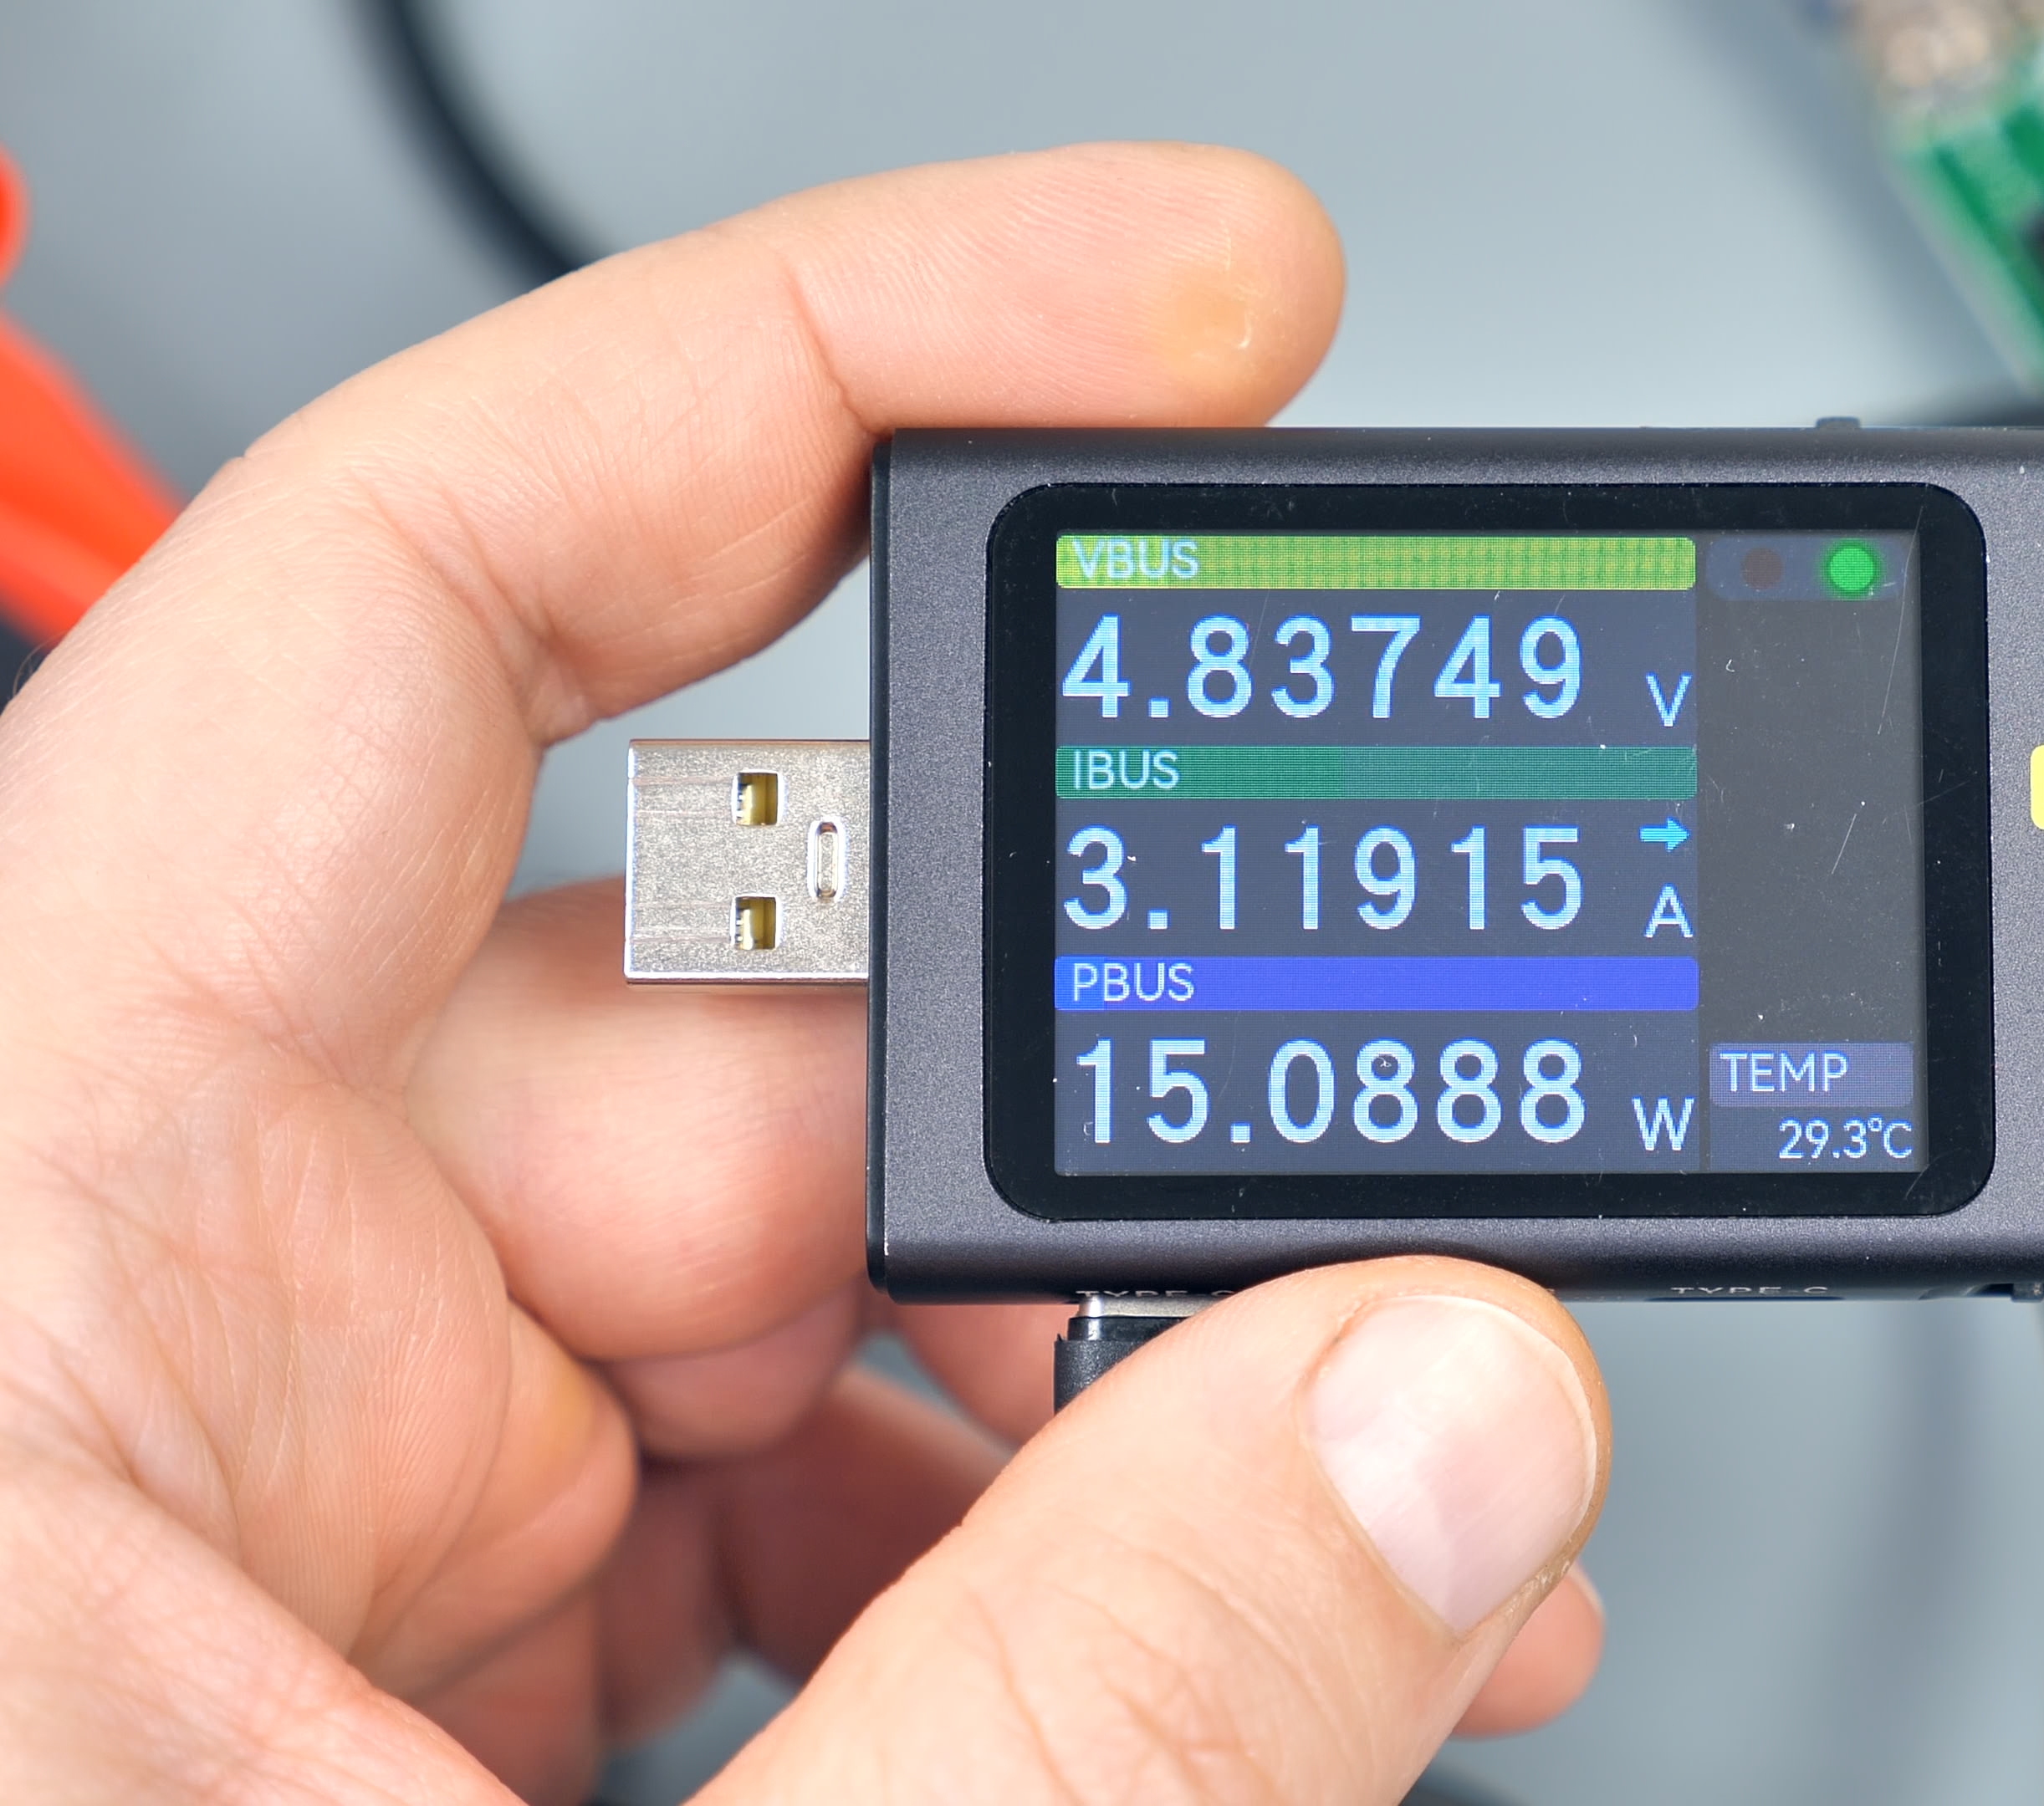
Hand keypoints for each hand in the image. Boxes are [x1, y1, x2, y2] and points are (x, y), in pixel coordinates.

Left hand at [0, 145, 1608, 1802]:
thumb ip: (1073, 1712)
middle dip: (1130, 1088)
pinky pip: (735, 1469)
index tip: (1188, 306)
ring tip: (1379, 1506)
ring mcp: (263, 1486)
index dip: (831, 367)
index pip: (414, 601)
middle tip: (1422, 1191)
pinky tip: (1200, 1621)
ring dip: (1112, 1371)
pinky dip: (998, 1526)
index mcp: (20, 1293)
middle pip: (727, 1004)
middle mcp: (126, 1324)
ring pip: (785, 1261)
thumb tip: (1446, 1424)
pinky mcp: (372, 1643)